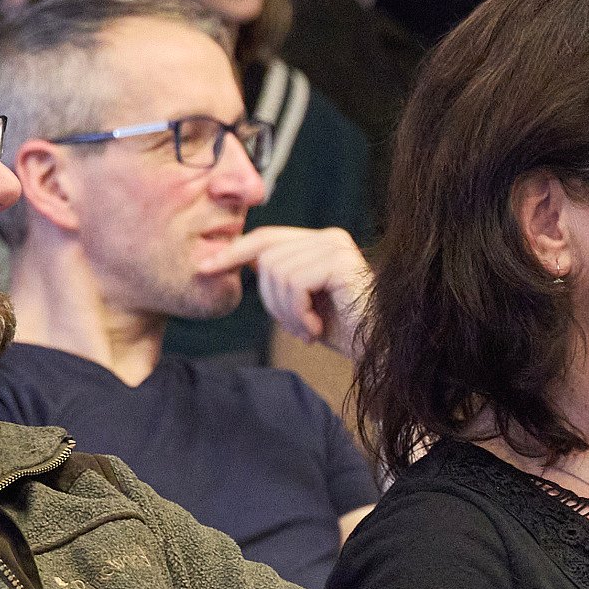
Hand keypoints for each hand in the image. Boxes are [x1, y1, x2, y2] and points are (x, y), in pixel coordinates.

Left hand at [197, 226, 371, 357]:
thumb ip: (279, 280)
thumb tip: (235, 262)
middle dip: (272, 301)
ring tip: (308, 330)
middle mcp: (330, 238)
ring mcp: (337, 248)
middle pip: (267, 258)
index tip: (204, 269)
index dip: (233, 253)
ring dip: (286, 312)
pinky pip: (294, 282)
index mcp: (321, 243)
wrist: (383, 350)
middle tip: (296, 328)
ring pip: (277, 272)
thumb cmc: (347, 332)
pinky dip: (297, 312)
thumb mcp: (304, 303)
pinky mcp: (342, 263)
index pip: (266, 239)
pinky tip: (316, 328)